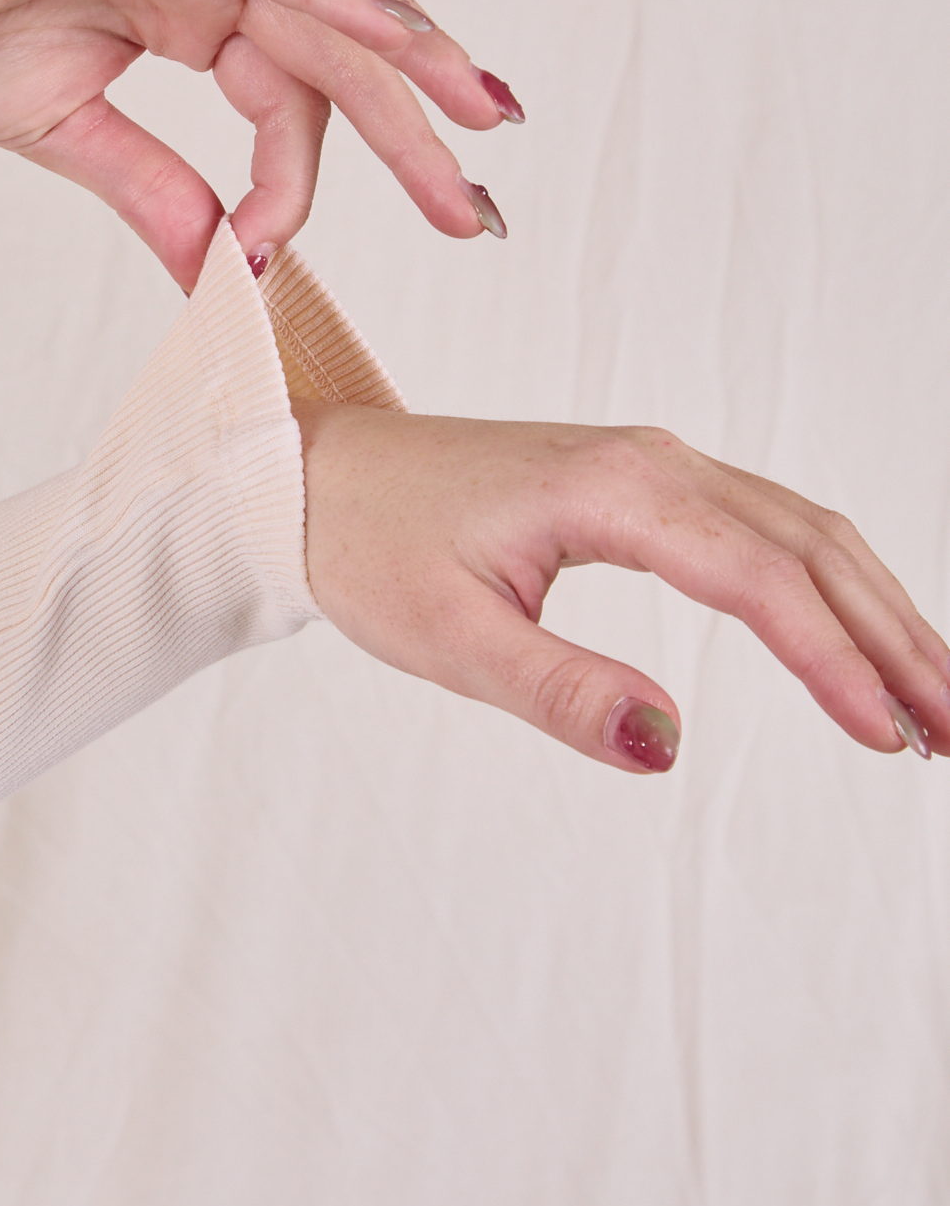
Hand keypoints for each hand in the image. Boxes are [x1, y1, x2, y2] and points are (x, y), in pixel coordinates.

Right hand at [0, 0, 521, 289]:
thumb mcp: (77, 136)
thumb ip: (156, 193)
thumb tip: (217, 274)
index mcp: (198, 18)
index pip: (289, 105)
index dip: (300, 186)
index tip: (272, 264)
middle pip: (340, 56)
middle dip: (413, 130)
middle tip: (474, 211)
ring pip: (330, 0)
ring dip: (410, 58)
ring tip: (478, 114)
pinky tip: (401, 32)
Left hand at [294, 402, 949, 769]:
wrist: (317, 474)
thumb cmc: (371, 544)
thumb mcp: (447, 637)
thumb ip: (558, 689)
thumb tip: (664, 743)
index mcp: (612, 491)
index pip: (760, 578)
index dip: (835, 661)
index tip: (891, 736)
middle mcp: (651, 462)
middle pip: (812, 546)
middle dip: (893, 639)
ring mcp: (652, 466)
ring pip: (801, 532)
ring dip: (874, 611)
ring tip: (932, 700)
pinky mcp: (642, 483)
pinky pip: (763, 526)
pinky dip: (825, 583)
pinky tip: (853, 636)